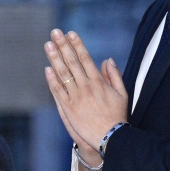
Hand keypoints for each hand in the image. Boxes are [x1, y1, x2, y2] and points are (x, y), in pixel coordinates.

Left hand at [44, 29, 129, 166]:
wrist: (110, 137)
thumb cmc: (117, 116)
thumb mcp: (122, 93)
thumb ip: (114, 75)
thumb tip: (107, 59)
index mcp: (98, 82)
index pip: (85, 58)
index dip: (77, 45)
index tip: (70, 33)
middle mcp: (86, 87)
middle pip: (72, 62)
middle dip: (63, 46)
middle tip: (55, 32)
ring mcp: (76, 97)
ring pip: (63, 74)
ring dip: (54, 58)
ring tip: (48, 45)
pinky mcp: (69, 109)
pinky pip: (58, 91)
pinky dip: (52, 80)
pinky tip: (47, 69)